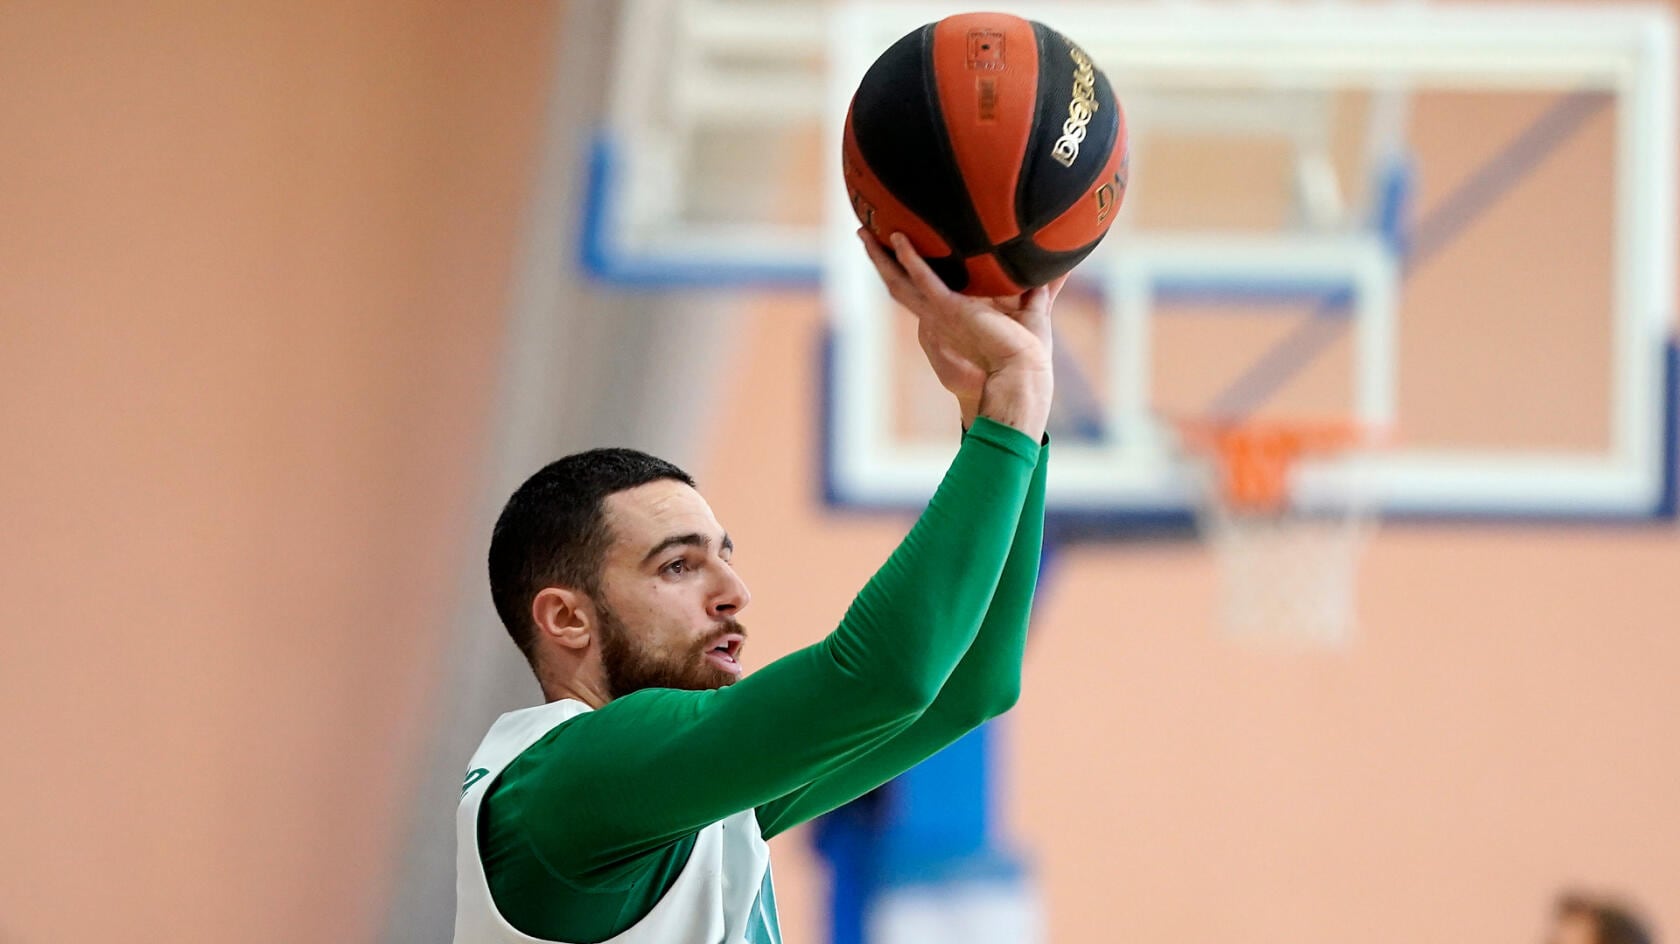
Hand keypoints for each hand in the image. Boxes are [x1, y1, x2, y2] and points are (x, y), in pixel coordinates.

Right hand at [859, 230, 1063, 435]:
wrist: (1024, 374)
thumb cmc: (1027, 352)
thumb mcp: (1032, 309)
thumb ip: (1038, 288)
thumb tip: (1059, 266)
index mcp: (953, 315)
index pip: (921, 289)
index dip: (906, 270)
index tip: (897, 250)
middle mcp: (938, 315)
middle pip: (899, 284)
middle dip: (879, 260)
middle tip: (864, 234)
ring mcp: (940, 313)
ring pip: (900, 282)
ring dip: (880, 258)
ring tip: (864, 234)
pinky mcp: (949, 310)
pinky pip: (924, 280)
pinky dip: (911, 260)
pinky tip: (898, 240)